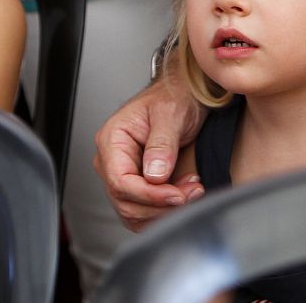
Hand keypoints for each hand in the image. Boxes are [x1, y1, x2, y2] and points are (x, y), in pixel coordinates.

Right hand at [93, 66, 206, 230]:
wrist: (186, 94)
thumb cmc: (175, 97)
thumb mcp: (171, 113)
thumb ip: (162, 144)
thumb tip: (153, 175)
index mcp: (112, 140)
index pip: (120, 182)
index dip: (149, 195)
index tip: (177, 195)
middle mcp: (112, 160)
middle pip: (126, 201)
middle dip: (161, 204)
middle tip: (193, 191)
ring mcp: (124, 173)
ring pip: (134, 211)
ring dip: (165, 209)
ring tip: (193, 190)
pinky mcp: (138, 183)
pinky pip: (144, 210)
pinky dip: (165, 210)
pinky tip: (185, 194)